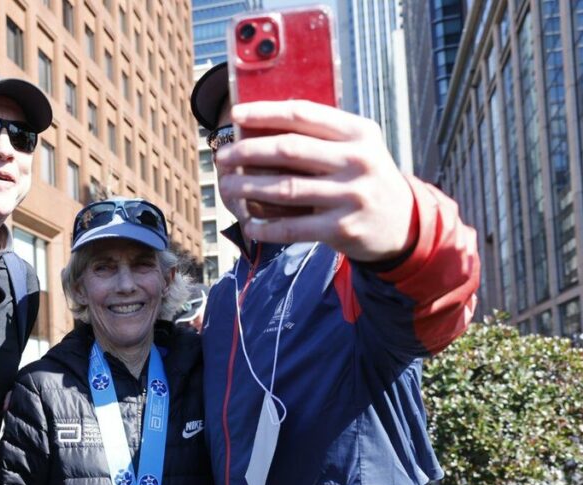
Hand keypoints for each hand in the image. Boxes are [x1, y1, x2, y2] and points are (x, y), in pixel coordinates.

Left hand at [215, 100, 415, 262]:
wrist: (404, 224)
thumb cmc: (366, 178)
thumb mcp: (356, 147)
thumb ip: (320, 136)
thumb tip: (259, 127)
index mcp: (358, 132)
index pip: (303, 114)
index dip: (265, 113)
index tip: (235, 116)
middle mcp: (357, 160)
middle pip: (289, 150)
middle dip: (248, 152)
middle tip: (223, 157)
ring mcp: (351, 196)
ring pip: (285, 188)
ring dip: (248, 188)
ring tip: (227, 187)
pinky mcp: (342, 228)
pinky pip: (293, 227)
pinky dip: (266, 228)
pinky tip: (249, 225)